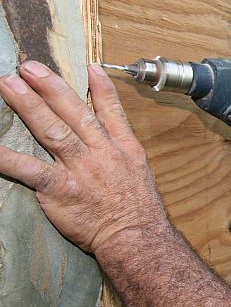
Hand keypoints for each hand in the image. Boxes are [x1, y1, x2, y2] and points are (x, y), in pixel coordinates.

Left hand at [0, 61, 169, 254]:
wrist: (138, 239)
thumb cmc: (140, 214)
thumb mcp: (142, 177)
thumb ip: (124, 157)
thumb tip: (111, 148)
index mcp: (125, 150)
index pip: (111, 112)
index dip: (101, 88)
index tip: (90, 68)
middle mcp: (103, 153)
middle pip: (75, 113)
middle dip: (51, 87)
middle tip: (30, 68)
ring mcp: (82, 169)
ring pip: (53, 130)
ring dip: (30, 105)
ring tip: (10, 85)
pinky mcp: (63, 190)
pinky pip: (30, 170)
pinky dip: (8, 158)